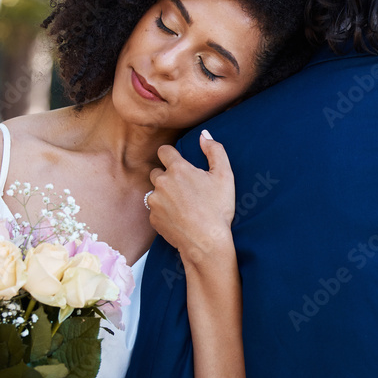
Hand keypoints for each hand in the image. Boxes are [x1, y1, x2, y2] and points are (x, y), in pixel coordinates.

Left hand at [148, 130, 234, 263]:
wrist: (207, 242)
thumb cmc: (218, 209)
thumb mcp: (225, 176)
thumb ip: (215, 150)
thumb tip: (204, 135)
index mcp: (178, 169)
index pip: (164, 151)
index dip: (171, 155)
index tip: (177, 161)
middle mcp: (161, 183)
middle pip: (157, 171)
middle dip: (167, 176)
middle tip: (185, 188)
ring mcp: (154, 202)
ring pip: (155, 191)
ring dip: (164, 194)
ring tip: (182, 205)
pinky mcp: (152, 219)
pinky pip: (155, 210)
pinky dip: (164, 212)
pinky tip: (179, 218)